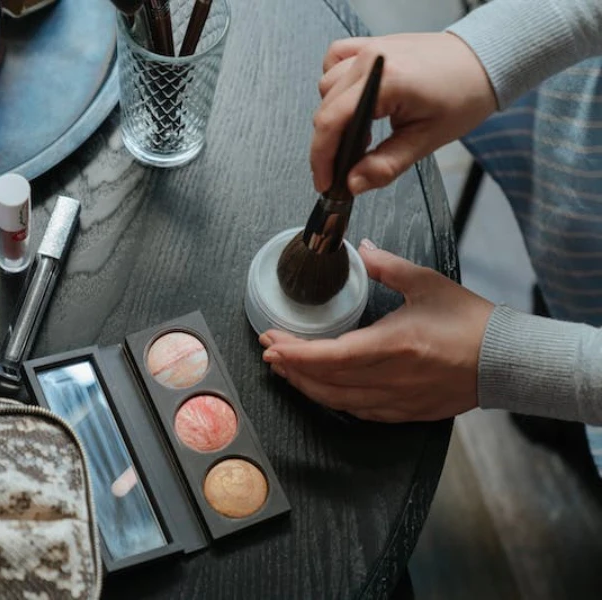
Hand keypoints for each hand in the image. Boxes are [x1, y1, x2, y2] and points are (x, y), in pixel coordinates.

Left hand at [260, 240, 493, 421]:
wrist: (507, 360)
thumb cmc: (471, 323)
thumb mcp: (426, 283)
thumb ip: (386, 266)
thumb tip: (361, 249)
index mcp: (393, 345)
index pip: (329, 356)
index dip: (294, 353)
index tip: (271, 342)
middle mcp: (390, 378)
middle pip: (325, 381)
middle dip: (291, 367)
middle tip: (270, 351)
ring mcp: (397, 400)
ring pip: (337, 401)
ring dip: (307, 386)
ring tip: (286, 369)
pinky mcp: (405, 412)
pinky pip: (359, 412)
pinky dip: (334, 400)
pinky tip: (321, 389)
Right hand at [311, 32, 495, 194]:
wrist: (483, 63)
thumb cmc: (464, 95)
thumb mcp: (427, 139)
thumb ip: (385, 165)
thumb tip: (353, 184)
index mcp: (387, 81)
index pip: (332, 121)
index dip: (321, 157)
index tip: (325, 181)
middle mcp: (372, 60)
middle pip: (325, 108)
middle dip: (327, 144)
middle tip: (343, 169)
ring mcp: (369, 48)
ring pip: (326, 87)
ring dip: (333, 115)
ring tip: (358, 134)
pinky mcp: (370, 44)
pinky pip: (334, 60)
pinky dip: (334, 83)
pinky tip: (350, 100)